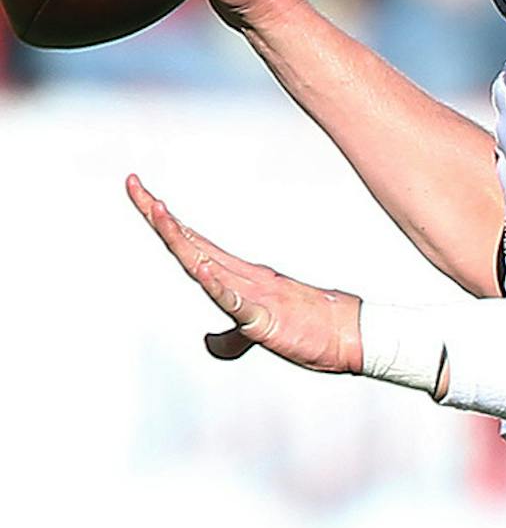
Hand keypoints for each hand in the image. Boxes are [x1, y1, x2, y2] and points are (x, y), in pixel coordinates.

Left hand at [127, 175, 360, 373]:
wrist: (351, 336)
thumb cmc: (311, 331)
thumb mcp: (258, 335)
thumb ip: (231, 338)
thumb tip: (209, 342)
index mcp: (237, 277)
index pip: (192, 244)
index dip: (164, 222)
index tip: (142, 195)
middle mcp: (241, 278)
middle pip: (189, 245)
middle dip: (157, 216)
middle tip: (132, 184)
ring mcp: (252, 296)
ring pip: (205, 265)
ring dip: (179, 239)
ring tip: (157, 212)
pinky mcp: (265, 320)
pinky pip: (236, 303)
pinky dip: (218, 287)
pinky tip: (203, 271)